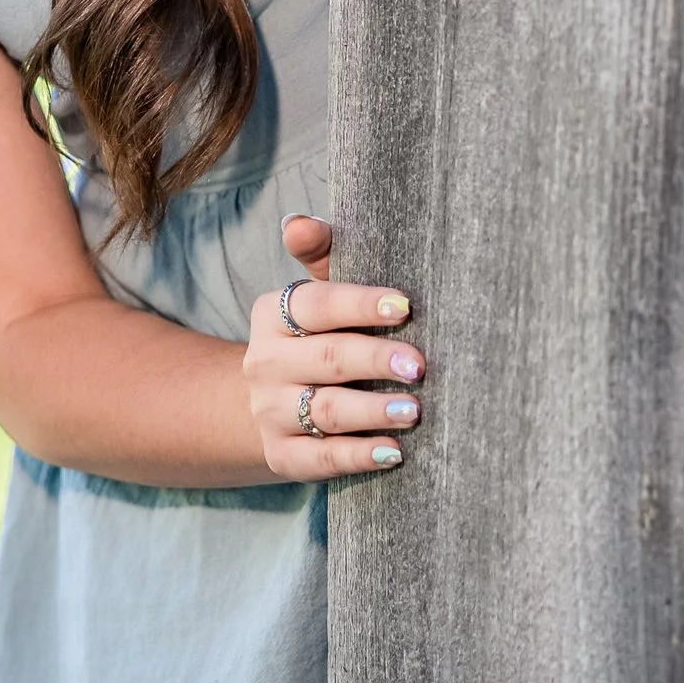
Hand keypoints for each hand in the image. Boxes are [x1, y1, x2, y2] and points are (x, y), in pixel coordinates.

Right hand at [245, 214, 424, 479]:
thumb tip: (298, 223)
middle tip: (420, 365)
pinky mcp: (280, 455)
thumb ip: (320, 252)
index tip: (405, 305)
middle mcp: (264, 363)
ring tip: (415, 410)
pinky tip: (394, 452)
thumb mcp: (318, 291)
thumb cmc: (318, 335)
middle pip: (326, 359)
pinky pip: (320, 459)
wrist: (276, 400)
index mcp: (271, 315)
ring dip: (373, 411)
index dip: (360, 304)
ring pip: (326, 411)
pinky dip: (357, 456)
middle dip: (375, 359)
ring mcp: (269, 412)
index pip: (316, 305)